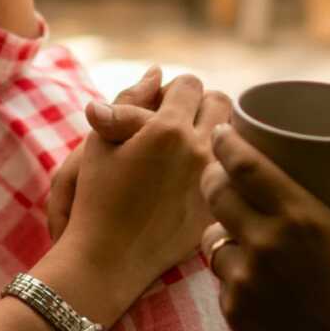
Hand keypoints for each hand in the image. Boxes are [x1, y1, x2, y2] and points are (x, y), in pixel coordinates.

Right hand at [56, 75, 230, 307]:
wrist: (107, 258)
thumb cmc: (95, 197)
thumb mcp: (99, 142)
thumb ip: (128, 100)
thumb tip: (155, 72)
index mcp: (167, 129)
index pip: (190, 84)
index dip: (173, 91)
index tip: (161, 107)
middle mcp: (198, 150)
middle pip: (221, 102)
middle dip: (202, 106)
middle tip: (180, 124)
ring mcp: (213, 180)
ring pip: (233, 136)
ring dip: (215, 134)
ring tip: (190, 151)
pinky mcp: (219, 207)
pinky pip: (234, 171)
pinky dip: (221, 167)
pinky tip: (195, 180)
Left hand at [202, 126, 329, 330]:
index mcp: (299, 217)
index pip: (244, 164)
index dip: (226, 142)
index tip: (223, 130)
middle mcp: (265, 244)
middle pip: (215, 192)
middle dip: (213, 175)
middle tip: (221, 170)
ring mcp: (245, 280)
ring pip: (212, 237)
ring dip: (218, 225)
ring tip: (230, 221)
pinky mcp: (234, 311)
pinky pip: (220, 278)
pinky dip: (230, 269)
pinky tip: (241, 266)